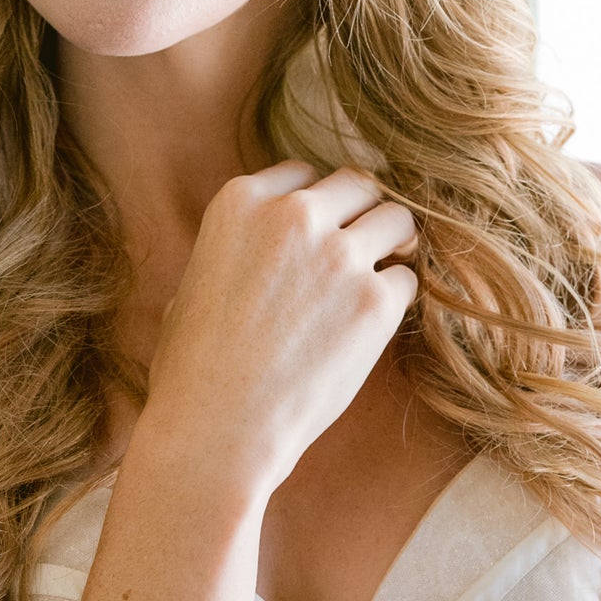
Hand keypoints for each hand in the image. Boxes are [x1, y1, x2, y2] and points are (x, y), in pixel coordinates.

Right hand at [143, 161, 419, 496]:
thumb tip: (255, 253)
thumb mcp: (192, 284)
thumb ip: (235, 251)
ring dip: (391, 245)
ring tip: (379, 278)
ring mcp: (338, 255)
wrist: (217, 428)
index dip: (316, 203)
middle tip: (363, 249)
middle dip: (362, 214)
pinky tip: (371, 325)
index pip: (303, 172)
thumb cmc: (193, 370)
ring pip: (396, 219)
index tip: (319, 232)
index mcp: (240, 202)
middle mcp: (292, 214)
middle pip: (357, 184)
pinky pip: (407, 280)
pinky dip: (395, 300)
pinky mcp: (373, 301)